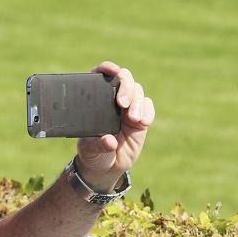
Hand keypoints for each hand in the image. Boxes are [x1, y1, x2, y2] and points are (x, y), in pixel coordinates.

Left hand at [75, 61, 155, 191]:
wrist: (105, 168)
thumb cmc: (92, 154)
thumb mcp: (89, 150)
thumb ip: (97, 145)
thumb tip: (109, 141)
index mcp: (96, 101)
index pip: (101, 77)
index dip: (106, 68)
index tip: (112, 70)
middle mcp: (113, 100)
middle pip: (124, 80)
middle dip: (126, 87)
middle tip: (122, 103)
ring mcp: (128, 108)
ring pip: (137, 92)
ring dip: (137, 102)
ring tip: (133, 119)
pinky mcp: (141, 119)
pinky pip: (148, 108)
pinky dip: (147, 112)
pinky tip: (143, 122)